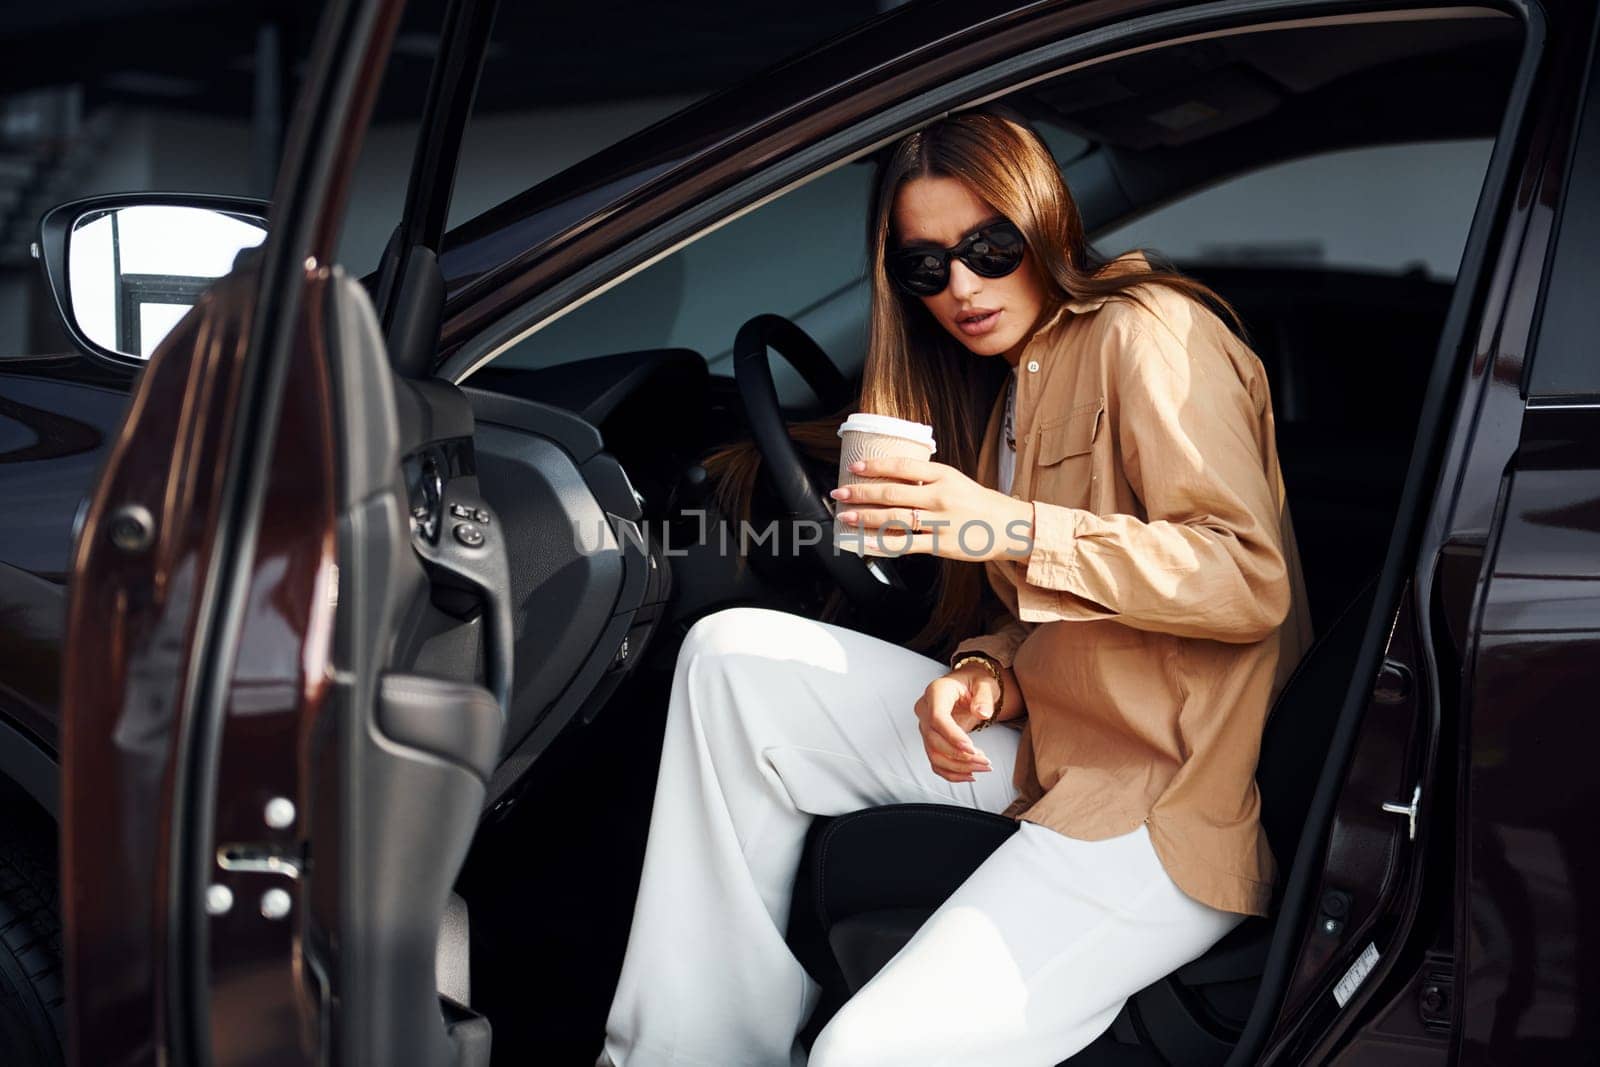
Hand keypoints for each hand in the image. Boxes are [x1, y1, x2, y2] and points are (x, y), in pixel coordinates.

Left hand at [829, 457, 1033, 561]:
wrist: (1010, 527)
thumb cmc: (979, 503)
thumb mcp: (956, 481)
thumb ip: (927, 480)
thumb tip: (892, 480)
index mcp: (944, 476)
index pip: (902, 466)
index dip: (875, 466)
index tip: (854, 467)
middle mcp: (940, 496)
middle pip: (892, 493)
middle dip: (861, 493)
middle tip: (839, 493)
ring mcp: (940, 522)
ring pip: (895, 519)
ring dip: (865, 517)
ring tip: (846, 516)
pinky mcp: (941, 545)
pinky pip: (906, 544)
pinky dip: (883, 543)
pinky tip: (865, 542)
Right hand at [914, 663, 1001, 782]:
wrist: (967, 687)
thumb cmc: (975, 683)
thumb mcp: (985, 684)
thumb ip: (984, 697)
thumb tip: (982, 713)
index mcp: (936, 692)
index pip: (937, 717)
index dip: (952, 735)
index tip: (971, 749)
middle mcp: (925, 709)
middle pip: (934, 740)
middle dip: (960, 756)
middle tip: (986, 762)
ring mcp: (925, 726)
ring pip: (934, 755)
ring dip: (958, 767)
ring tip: (983, 767)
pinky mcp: (930, 740)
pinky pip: (935, 762)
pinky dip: (951, 773)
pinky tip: (970, 774)